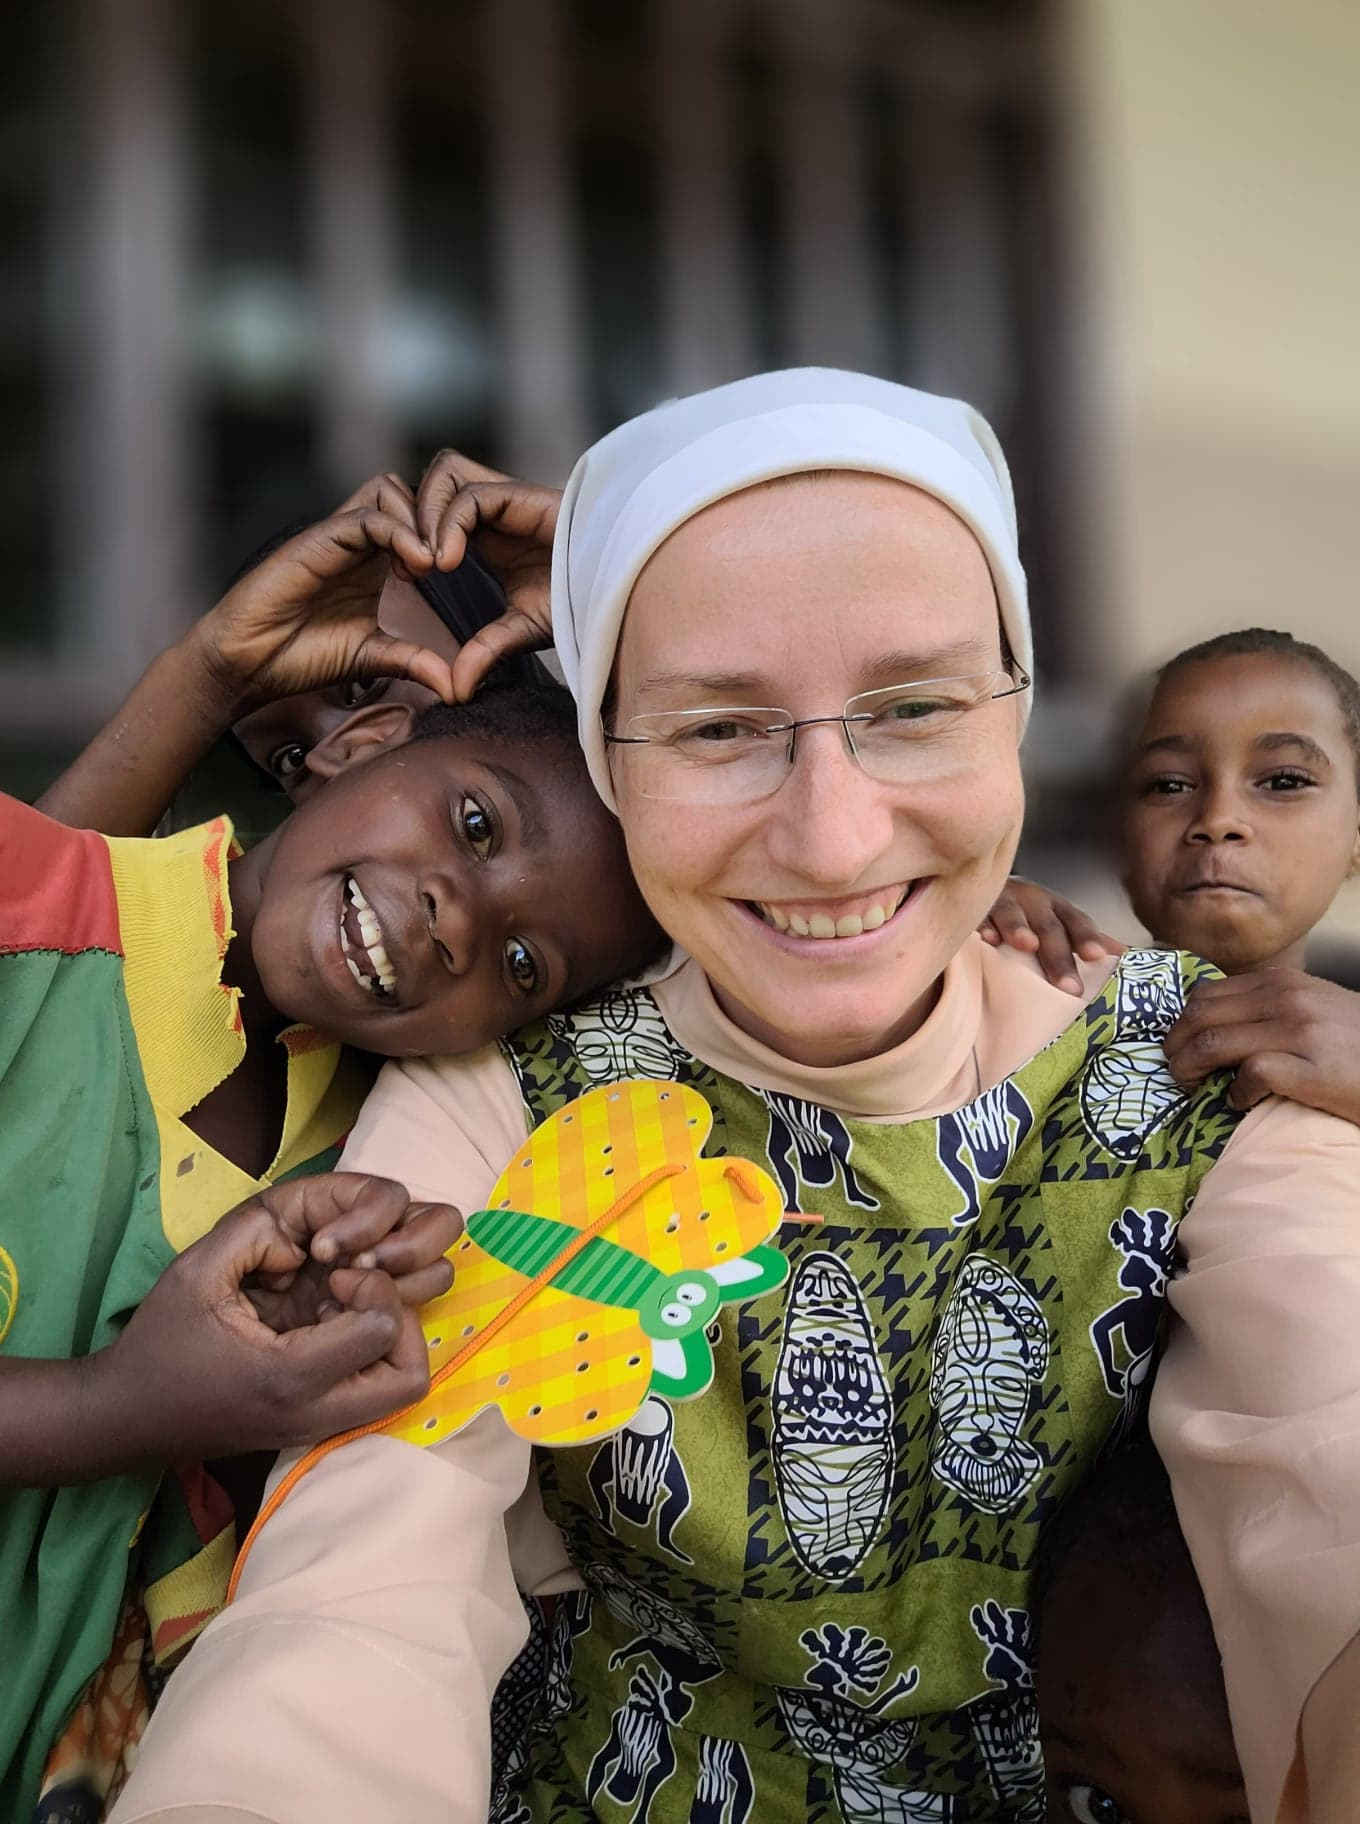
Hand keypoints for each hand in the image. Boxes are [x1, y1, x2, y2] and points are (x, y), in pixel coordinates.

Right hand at [99, 1175, 460, 1464]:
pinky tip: (331, 1319)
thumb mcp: (197, 1271)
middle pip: (412, 1374)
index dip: (374, 1285)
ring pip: (401, 1386)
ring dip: (392, 1335)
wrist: (127, 1416)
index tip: (337, 1268)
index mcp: (289, 1375)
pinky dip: (371, 1350)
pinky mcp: (316, 1424)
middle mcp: (316, 1410)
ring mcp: (319, 1425)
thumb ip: (257, 1234)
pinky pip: (373, 1390)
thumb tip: (314, 1231)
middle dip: (403, 1318)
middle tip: (358, 1290)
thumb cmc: (159, 1343)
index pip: (383, 1328)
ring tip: (346, 1303)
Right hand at [187, 474, 450, 717]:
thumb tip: (457, 687)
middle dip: (437, 520)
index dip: (444, 539)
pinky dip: (398, 534)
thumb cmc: (300, 657)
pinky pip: (366, 517)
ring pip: (388, 491)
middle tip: (448, 564)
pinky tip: (415, 567)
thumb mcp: (371, 658)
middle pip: (407, 494)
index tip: (454, 577)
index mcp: (373, 564)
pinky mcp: (318, 540)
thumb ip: (413, 662)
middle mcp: (357, 543)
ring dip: (419, 522)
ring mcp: (336, 538)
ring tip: (431, 566)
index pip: (416, 523)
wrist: (248, 663)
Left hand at [413, 448, 560, 697]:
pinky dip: (448, 524)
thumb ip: (484, 652)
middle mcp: (491, 510)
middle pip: (430, 483)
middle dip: (409, 519)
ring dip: (426, 516)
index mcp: (485, 535)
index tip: (403, 579)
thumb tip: (455, 691)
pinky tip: (448, 562)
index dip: (409, 536)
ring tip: (428, 564)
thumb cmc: (580, 606)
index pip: (430, 511)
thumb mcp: (519, 632)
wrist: (618, 591)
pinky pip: (468, 495)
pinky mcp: (520, 495)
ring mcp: (506, 498)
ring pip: (442, 475)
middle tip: (408, 569)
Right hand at [978, 877, 1123, 992]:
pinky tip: (985, 937)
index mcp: (1055, 907)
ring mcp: (1001, 901)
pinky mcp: (973, 907)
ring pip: (1012, 913)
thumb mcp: (1057, 920)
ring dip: (1020, 927)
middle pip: (1048, 926)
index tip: (1097, 956)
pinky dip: (981, 924)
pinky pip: (976, 914)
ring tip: (1028, 945)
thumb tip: (1123, 954)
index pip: (1076, 922)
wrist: (984, 883)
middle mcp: (1031, 901)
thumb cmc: (1027, 913)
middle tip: (1070, 986)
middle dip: (1058, 955)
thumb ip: (1084, 937)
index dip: (1086, 937)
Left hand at [1164, 969, 1359, 1120]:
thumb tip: (1211, 1021)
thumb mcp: (1313, 1005)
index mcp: (1281, 981)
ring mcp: (1299, 1032)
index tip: (1175, 1047)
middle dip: (1175, 1048)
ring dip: (1190, 1070)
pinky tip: (1239, 1101)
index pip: (1205, 995)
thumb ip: (1268, 1005)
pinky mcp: (1312, 1068)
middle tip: (1173, 1072)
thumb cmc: (1357, 1041)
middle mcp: (1286, 999)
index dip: (1180, 1024)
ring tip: (1191, 1089)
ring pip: (1214, 1043)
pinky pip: (1250, 1074)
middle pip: (1200, 1018)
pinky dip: (1234, 1092)